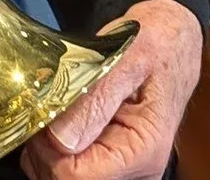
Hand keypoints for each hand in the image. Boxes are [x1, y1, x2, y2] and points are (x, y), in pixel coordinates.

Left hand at [20, 0, 202, 179]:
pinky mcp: (110, 159)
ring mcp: (123, 168)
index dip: (48, 149)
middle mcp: (136, 170)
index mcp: (144, 151)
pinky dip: (50, 143)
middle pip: (67, 179)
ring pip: (62, 173)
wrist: (169, 43)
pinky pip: (68, 164)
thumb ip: (95, 97)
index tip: (39, 113)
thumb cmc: (154, 46)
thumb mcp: (126, 59)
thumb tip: (61, 139)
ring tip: (53, 106)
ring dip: (45, 144)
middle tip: (43, 104)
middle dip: (44, 146)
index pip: (79, 177)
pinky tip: (57, 114)